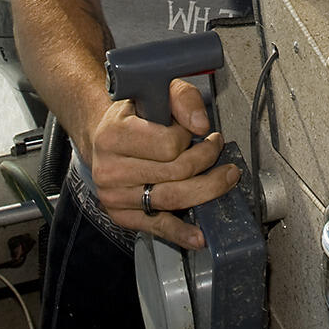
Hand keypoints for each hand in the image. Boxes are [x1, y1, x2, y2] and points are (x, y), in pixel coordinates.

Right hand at [87, 77, 240, 248]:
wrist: (103, 138)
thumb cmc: (134, 115)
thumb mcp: (155, 92)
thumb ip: (182, 98)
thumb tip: (201, 124)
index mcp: (113, 135)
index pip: (169, 144)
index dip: (190, 137)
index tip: (198, 130)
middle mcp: (109, 169)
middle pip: (175, 173)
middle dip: (206, 160)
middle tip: (218, 148)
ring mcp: (114, 196)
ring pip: (172, 199)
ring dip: (207, 189)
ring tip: (224, 177)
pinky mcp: (122, 216)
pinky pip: (157, 226)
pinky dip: (182, 233)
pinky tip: (199, 236)